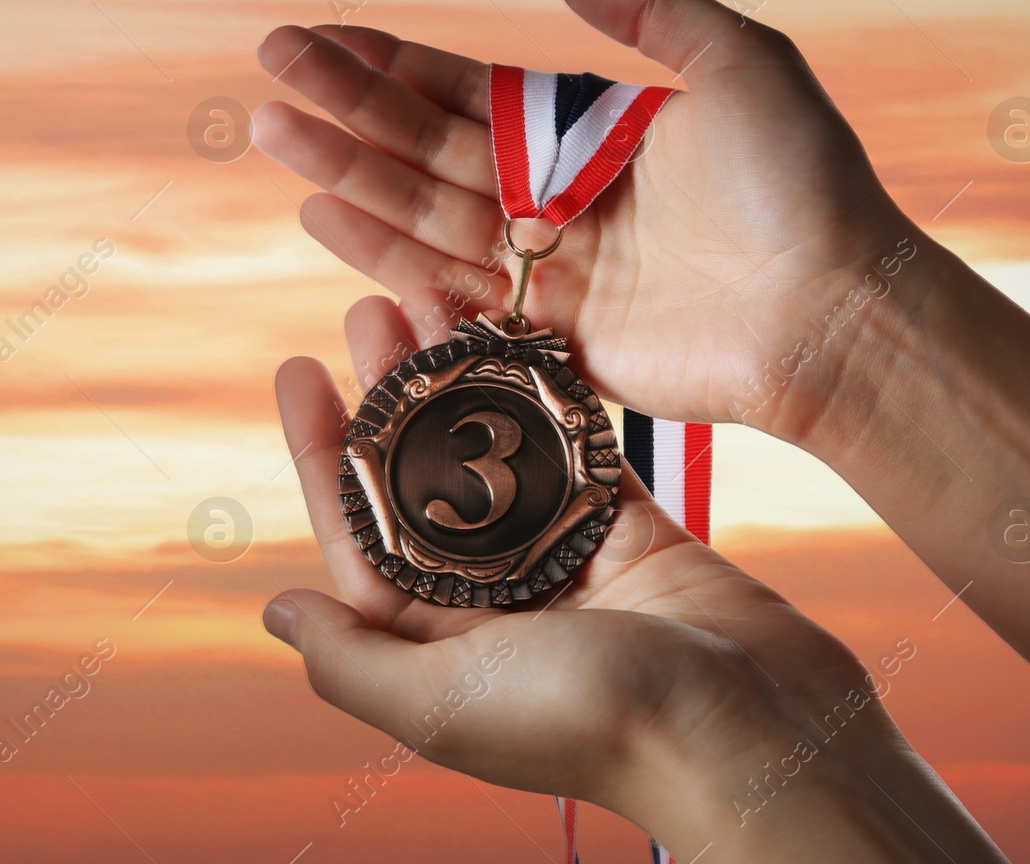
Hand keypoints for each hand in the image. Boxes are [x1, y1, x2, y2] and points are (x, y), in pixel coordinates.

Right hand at [255, 0, 915, 437]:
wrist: (836, 311)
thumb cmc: (805, 183)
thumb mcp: (741, 62)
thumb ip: (649, 8)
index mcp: (594, 132)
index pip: (472, 92)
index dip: (396, 65)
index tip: (324, 37)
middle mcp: (559, 197)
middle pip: (430, 146)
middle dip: (349, 109)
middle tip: (270, 71)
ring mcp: (548, 268)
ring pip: (426, 212)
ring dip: (349, 174)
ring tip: (274, 133)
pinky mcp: (547, 335)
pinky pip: (452, 288)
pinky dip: (386, 254)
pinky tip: (324, 217)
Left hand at [264, 295, 1004, 861]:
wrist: (752, 731)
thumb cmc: (589, 725)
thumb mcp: (442, 703)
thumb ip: (352, 661)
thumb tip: (276, 612)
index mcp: (435, 639)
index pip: (356, 529)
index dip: (322, 450)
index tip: (298, 369)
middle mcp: (490, 595)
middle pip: (424, 474)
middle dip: (392, 393)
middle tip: (373, 309)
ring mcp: (560, 555)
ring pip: (498, 446)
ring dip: (465, 376)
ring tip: (439, 298)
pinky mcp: (627, 525)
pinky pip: (574, 442)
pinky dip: (548, 390)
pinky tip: (521, 331)